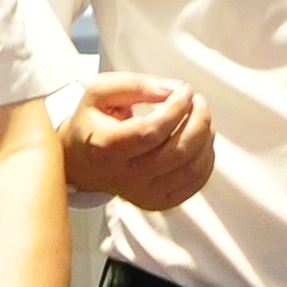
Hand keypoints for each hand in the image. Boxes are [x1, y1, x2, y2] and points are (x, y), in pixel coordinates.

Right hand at [64, 73, 216, 209]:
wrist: (80, 160)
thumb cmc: (93, 122)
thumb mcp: (101, 92)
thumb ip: (136, 85)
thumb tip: (173, 90)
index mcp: (104, 147)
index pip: (152, 131)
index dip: (176, 108)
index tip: (185, 90)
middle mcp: (123, 176)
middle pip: (177, 152)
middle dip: (198, 121)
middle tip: (198, 101)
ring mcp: (141, 194)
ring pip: (191, 169)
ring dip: (205, 137)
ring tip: (200, 116)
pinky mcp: (157, 201)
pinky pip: (195, 183)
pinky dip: (206, 158)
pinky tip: (200, 139)